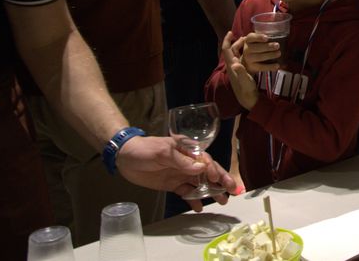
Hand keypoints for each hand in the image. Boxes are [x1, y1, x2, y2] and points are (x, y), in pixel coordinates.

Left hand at [115, 136, 235, 211]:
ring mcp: (181, 174)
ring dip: (212, 192)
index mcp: (188, 150)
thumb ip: (182, 161)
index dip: (215, 170)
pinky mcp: (173, 184)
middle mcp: (188, 162)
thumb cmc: (145, 150)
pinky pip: (187, 192)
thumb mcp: (163, 152)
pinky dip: (193, 199)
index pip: (206, 161)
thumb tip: (201, 168)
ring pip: (200, 184)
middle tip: (233, 191)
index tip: (220, 181)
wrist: (125, 158)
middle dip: (222, 181)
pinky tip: (199, 207)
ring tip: (223, 201)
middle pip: (208, 172)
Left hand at [221, 30, 258, 110]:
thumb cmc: (246, 89)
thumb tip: (235, 63)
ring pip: (237, 53)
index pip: (226, 50)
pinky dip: (245, 52)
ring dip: (241, 46)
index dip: (227, 41)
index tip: (231, 32)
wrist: (248, 99)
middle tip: (246, 36)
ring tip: (249, 41)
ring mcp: (237, 67)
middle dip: (237, 42)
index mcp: (231, 65)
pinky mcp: (242, 70)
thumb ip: (240, 71)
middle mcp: (233, 65)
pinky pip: (242, 57)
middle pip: (232, 50)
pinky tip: (252, 51)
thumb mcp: (245, 80)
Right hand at [239, 32, 281, 73]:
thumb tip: (280, 36)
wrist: (249, 60)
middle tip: (277, 45)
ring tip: (279, 53)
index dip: (259, 37)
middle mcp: (246, 49)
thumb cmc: (257, 46)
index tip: (267, 38)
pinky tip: (277, 65)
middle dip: (268, 47)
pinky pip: (261, 67)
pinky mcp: (252, 67)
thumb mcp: (258, 40)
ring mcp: (248, 59)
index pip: (251, 37)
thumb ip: (265, 38)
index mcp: (248, 40)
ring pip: (259, 57)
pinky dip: (270, 66)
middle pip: (256, 48)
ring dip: (270, 55)